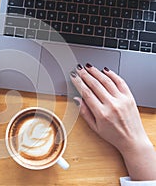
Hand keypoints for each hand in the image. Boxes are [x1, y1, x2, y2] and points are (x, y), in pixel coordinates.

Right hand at [70, 63, 155, 180]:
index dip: (78, 82)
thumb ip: (84, 112)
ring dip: (96, 72)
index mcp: (101, 113)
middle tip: (79, 69)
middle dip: (85, 75)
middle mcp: (112, 105)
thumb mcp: (94, 127)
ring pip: (107, 81)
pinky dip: (112, 74)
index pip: (86, 93)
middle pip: (95, 85)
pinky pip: (120, 82)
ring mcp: (122, 100)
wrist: (133, 140)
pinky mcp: (129, 97)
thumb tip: (77, 99)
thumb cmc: (113, 135)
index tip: (73, 76)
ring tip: (89, 67)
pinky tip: (105, 71)